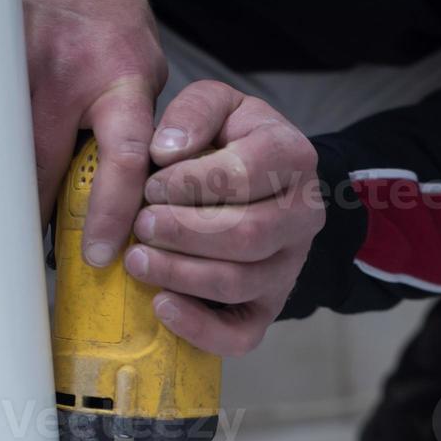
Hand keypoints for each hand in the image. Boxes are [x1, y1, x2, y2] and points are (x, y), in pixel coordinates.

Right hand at [22, 0, 165, 265]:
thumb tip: (126, 199)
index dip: (108, 213)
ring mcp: (19, 63)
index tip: (97, 253)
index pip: (122, 159)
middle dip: (36, 214)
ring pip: (2, 148)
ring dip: (2, 183)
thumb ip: (133, 131)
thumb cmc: (110, 21)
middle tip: (32, 248)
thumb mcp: (144, 75)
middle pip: (43, 166)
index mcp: (120, 81)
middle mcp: (68, 72)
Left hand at [126, 81, 324, 356]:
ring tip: (137, 259)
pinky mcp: (269, 307)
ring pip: (240, 282)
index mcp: (293, 158)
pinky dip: (199, 328)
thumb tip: (165, 151)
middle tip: (140, 225)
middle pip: (247, 235)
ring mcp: (290, 267)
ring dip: (180, 273)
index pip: (243, 176)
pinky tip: (161, 306)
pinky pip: (243, 335)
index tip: (151, 184)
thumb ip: (194, 111)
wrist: (260, 184)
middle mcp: (303, 216)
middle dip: (182, 232)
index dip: (189, 183)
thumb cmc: (228, 142)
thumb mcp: (216, 105)